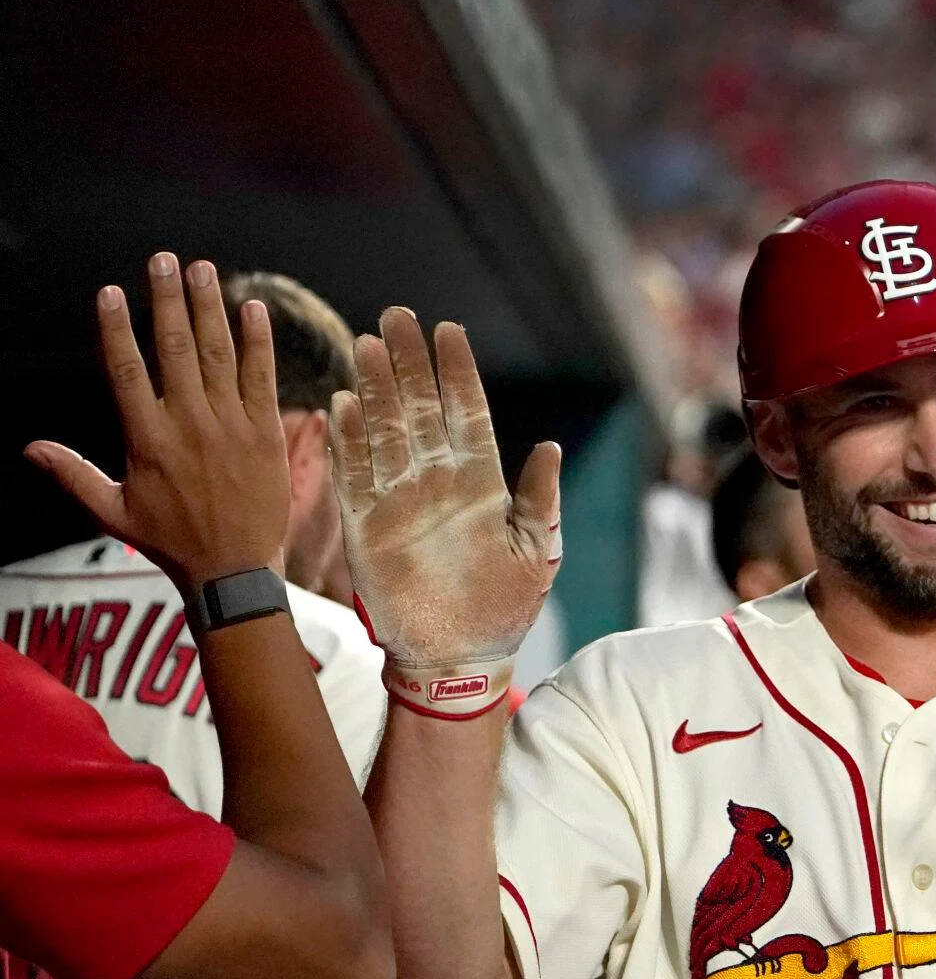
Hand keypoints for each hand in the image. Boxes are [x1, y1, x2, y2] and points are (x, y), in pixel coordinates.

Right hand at [25, 253, 289, 595]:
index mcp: (147, 438)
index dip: (116, 328)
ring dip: (209, 308)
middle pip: (174, 348)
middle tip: (163, 259)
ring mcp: (231, 425)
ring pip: (217, 354)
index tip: (110, 292)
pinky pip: (262, 377)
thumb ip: (72, 474)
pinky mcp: (266, 432)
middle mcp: (188, 424)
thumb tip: (30, 448)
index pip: (126, 370)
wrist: (234, 568)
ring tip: (201, 269)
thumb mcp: (112, 512)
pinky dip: (256, 342)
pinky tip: (251, 308)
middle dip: (167, 299)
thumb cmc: (170, 541)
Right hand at [329, 308, 559, 713]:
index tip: (449, 330)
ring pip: (385, 433)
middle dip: (408, 363)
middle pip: (420, 411)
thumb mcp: (537, 552)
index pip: (467, 414)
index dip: (457, 372)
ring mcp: (400, 502)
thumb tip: (549, 446)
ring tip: (367, 344)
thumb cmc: (505, 608)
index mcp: (481, 484)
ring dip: (375, 390)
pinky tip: (342, 406)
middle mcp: (438, 484)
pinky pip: (354, 477)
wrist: (459, 660)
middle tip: (396, 317)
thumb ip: (540, 499)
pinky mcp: (367, 528)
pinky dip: (347, 443)